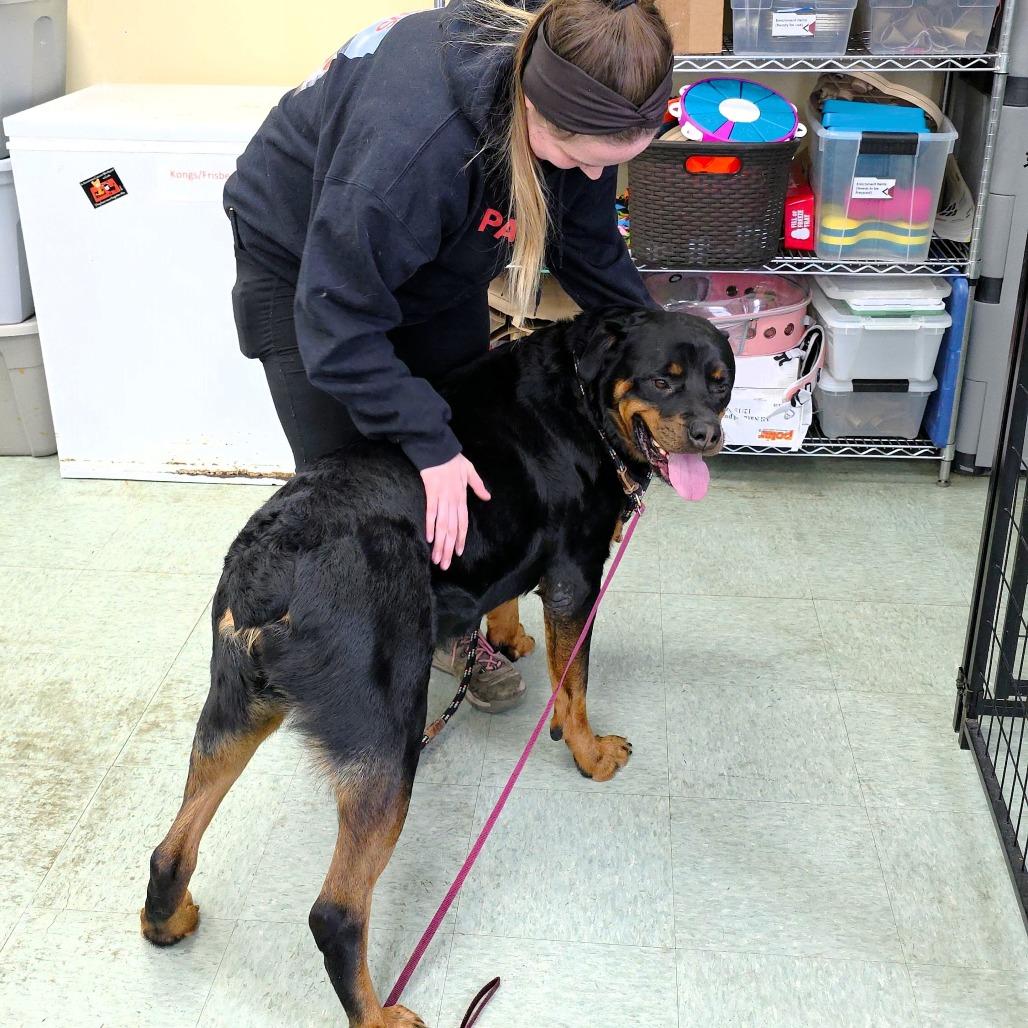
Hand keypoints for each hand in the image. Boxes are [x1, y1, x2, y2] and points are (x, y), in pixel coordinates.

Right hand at [420, 454, 490, 569]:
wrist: (438, 446)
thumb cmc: (452, 458)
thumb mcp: (470, 471)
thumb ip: (478, 486)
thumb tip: (488, 498)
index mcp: (461, 497)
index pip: (462, 523)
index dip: (461, 539)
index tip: (458, 553)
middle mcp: (453, 500)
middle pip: (452, 529)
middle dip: (448, 548)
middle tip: (445, 565)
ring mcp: (442, 497)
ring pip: (442, 525)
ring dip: (440, 543)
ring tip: (437, 558)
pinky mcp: (431, 492)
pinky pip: (431, 511)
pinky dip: (431, 525)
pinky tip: (429, 539)